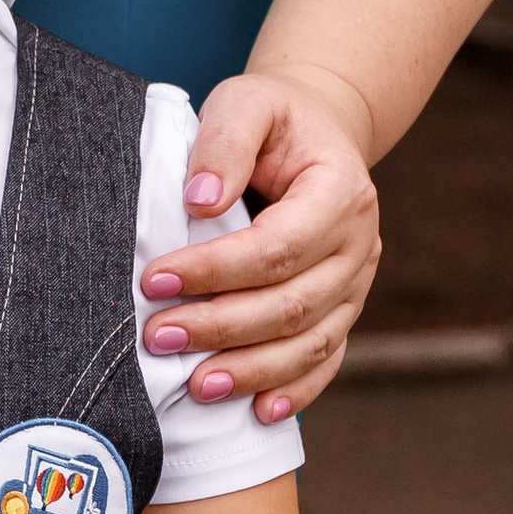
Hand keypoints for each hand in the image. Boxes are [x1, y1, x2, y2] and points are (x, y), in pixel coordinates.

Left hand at [139, 62, 381, 421]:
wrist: (315, 132)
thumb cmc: (272, 118)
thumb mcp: (246, 102)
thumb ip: (224, 143)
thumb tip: (199, 201)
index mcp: (340, 191)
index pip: (277, 245)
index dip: (215, 270)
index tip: (153, 278)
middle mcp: (359, 244)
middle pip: (291, 303)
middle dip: (221, 327)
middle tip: (158, 337)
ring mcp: (356, 283)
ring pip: (309, 342)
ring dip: (252, 370)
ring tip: (196, 386)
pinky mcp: (344, 309)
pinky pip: (326, 359)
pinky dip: (295, 389)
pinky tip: (257, 411)